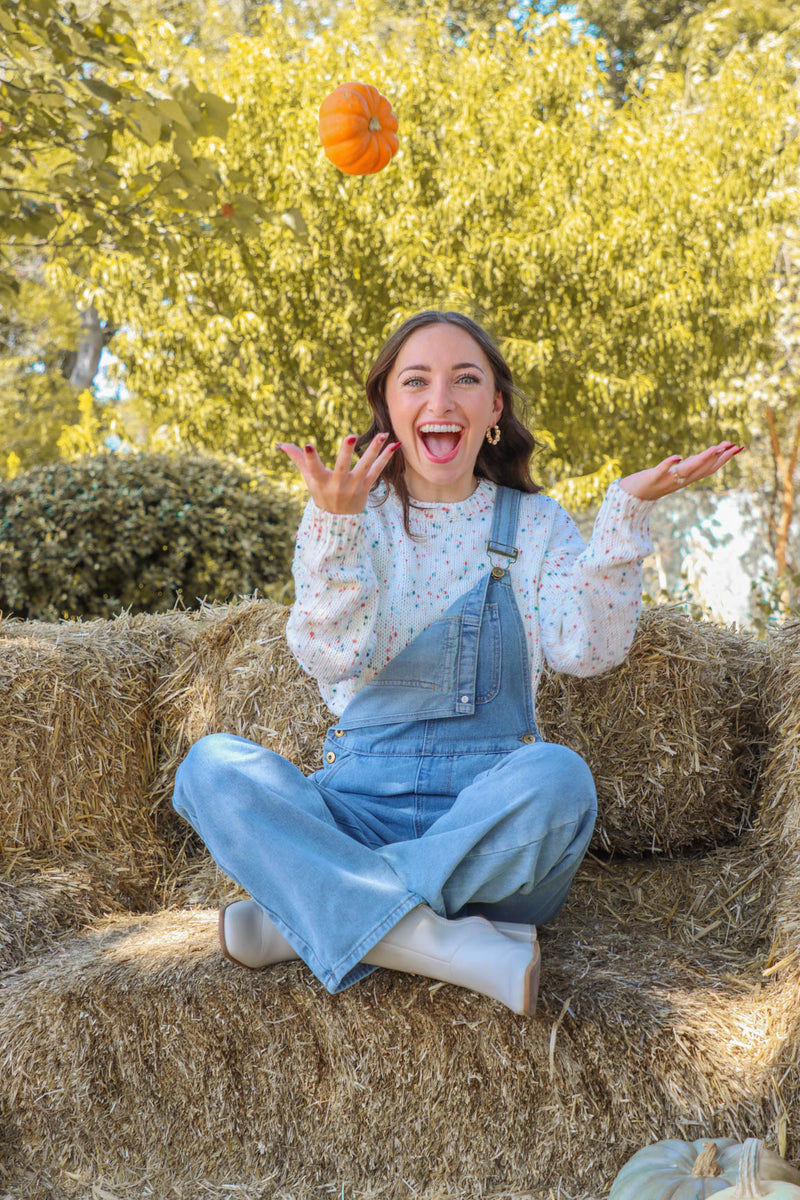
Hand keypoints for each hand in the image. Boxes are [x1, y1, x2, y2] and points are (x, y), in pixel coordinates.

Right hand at [275, 431, 400, 513]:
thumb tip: (279, 444)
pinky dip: (386, 458)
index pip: (313, 469)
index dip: (309, 458)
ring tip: (382, 435)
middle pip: (342, 467)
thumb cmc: (321, 494)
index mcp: (320, 482)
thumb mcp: (308, 479)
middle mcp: (337, 485)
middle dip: (346, 452)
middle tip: (350, 436)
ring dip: (374, 450)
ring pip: (365, 467)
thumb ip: (297, 459)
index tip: (308, 446)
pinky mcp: (366, 487)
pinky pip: (377, 471)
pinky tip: (395, 445)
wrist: (339, 521)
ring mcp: (353, 487)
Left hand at [618, 442, 743, 500]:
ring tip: (714, 448)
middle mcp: (680, 481)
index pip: (709, 468)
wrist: (631, 496)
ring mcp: (667, 480)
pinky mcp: (652, 478)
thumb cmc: (653, 482)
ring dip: (701, 459)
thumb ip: (689, 465)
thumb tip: (704, 455)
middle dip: (719, 458)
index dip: (725, 459)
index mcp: (686, 479)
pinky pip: (661, 471)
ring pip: (687, 470)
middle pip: (703, 469)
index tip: (738, 447)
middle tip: (734, 446)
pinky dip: (670, 464)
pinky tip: (678, 456)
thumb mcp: (675, 473)